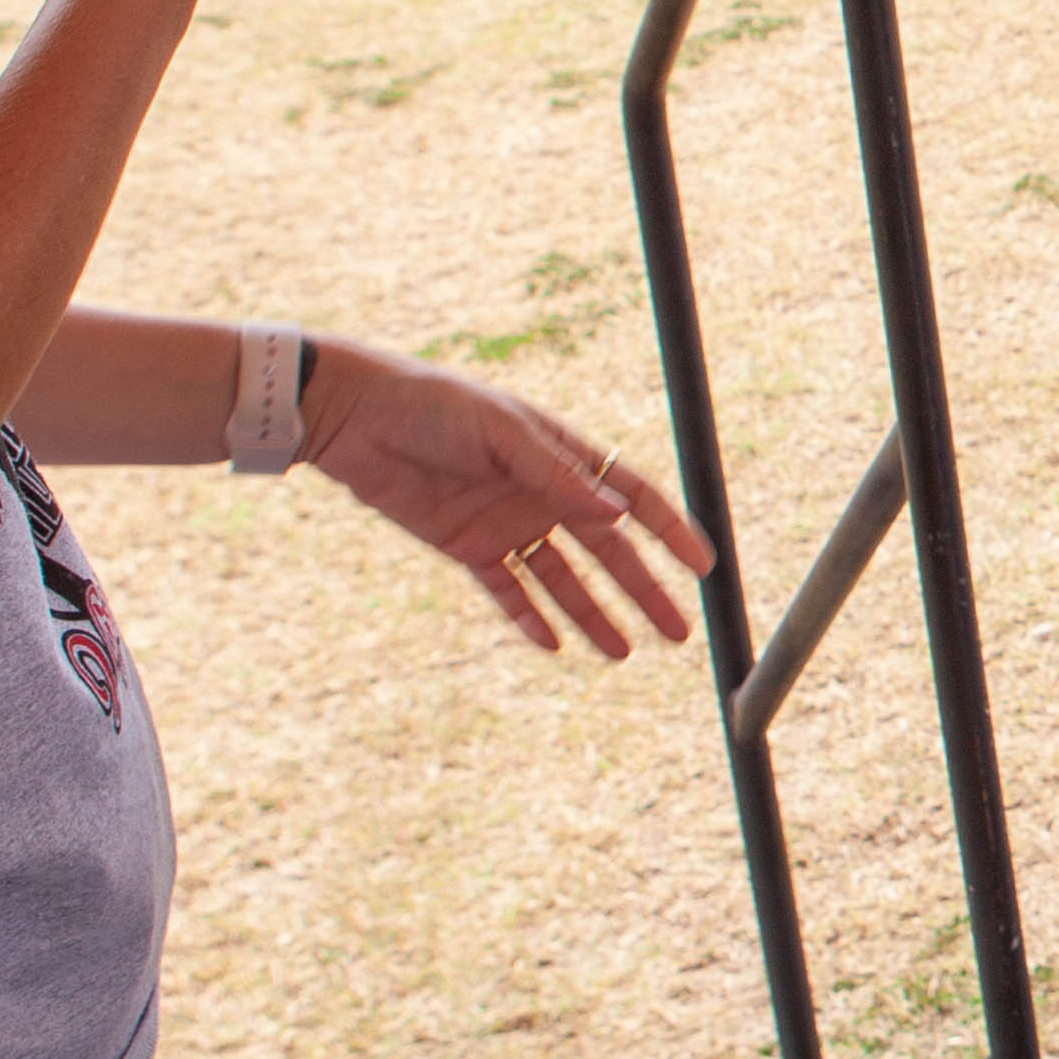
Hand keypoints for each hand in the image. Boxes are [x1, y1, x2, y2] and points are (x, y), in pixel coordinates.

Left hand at [290, 330, 713, 656]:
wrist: (356, 417)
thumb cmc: (433, 405)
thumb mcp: (501, 433)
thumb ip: (558, 476)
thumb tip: (620, 517)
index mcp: (562, 454)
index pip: (631, 498)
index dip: (670, 532)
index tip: (701, 567)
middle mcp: (542, 492)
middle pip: (607, 550)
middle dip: (644, 590)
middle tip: (677, 632)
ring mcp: (507, 522)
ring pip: (563, 579)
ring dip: (593, 614)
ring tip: (623, 653)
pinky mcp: (467, 546)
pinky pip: (508, 589)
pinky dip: (530, 617)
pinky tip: (553, 644)